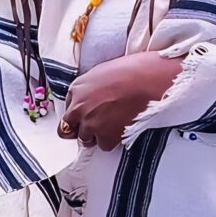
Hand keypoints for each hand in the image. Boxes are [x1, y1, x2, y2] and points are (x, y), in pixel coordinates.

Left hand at [57, 50, 180, 149]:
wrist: (148, 81)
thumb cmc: (131, 71)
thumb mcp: (102, 72)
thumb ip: (91, 89)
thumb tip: (93, 97)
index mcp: (76, 89)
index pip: (68, 110)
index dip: (78, 115)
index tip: (87, 116)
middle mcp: (78, 108)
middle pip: (70, 128)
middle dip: (82, 127)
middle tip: (99, 123)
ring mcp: (90, 124)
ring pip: (86, 139)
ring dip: (97, 134)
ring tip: (114, 123)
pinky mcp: (104, 136)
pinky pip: (104, 145)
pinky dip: (112, 140)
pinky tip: (121, 127)